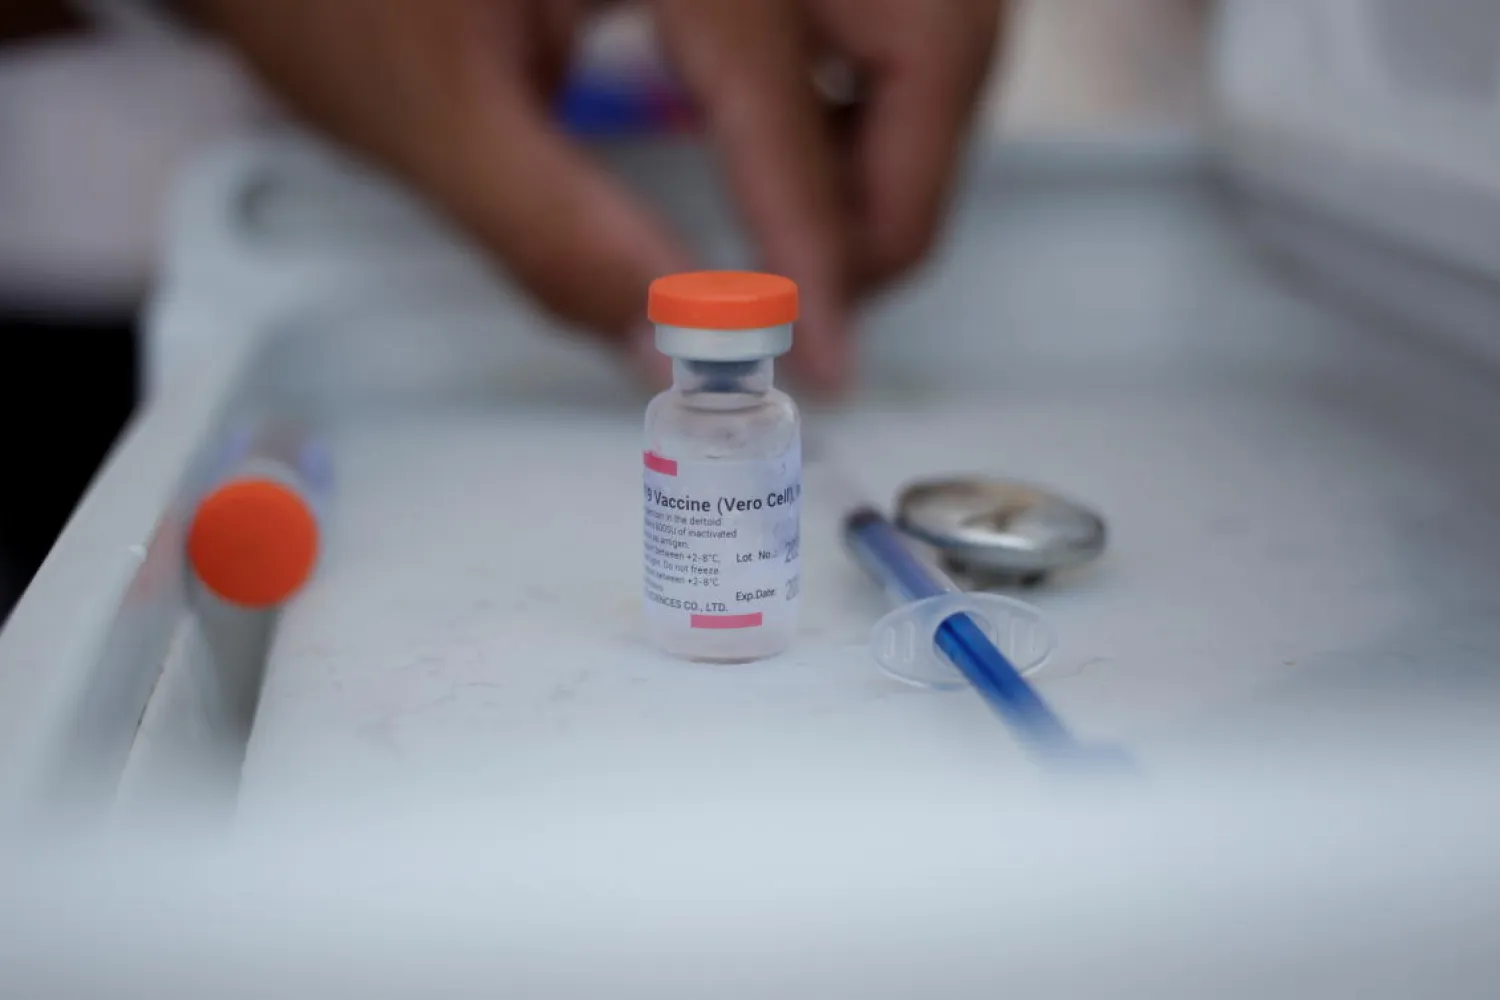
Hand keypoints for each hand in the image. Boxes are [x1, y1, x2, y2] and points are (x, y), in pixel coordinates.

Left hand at [189, 0, 1005, 394]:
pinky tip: (802, 154)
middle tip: (832, 297)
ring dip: (905, 140)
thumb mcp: (438, 114)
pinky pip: (887, 10)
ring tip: (812, 236)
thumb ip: (563, 240)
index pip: (788, 99)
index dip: (817, 248)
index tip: (825, 356)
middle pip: (933, 36)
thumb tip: (673, 344)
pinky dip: (876, 93)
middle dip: (903, 186)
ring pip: (934, 23)